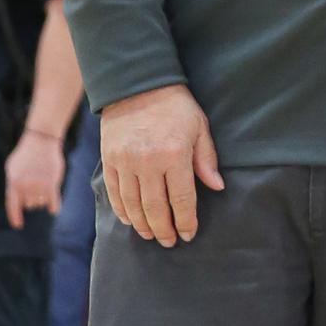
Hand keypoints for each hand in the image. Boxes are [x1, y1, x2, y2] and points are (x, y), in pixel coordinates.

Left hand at [3, 126, 66, 227]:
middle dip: (30, 199)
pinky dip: (54, 207)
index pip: (12, 205)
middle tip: (34, 186)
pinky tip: (54, 210)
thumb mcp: (12, 167)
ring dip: (41, 198)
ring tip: (42, 184)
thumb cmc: (25, 154)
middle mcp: (25, 186)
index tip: (18, 226)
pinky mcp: (52, 184)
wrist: (41, 141)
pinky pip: (53, 202)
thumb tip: (17, 201)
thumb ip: (13, 184)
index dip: (15, 217)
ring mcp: (39, 185)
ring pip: (40, 202)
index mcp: (13, 183)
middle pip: (29, 204)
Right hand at [100, 83, 224, 244]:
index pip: (182, 199)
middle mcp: (148, 162)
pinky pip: (114, 191)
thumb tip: (217, 187)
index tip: (188, 234)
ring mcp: (125, 161)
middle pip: (156, 208)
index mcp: (174, 155)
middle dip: (164, 229)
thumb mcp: (199, 127)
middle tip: (169, 242)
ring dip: (142, 224)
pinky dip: (121, 209)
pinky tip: (129, 220)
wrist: (138, 84)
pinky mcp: (109, 158)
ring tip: (150, 235)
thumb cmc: (175, 106)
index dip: (186, 221)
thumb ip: (206, 159)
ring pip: (133, 204)